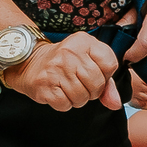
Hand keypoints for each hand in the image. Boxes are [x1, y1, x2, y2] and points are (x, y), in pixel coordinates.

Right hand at [5, 32, 121, 110]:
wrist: (29, 62)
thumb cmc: (64, 62)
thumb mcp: (87, 60)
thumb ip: (106, 81)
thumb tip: (116, 103)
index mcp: (84, 41)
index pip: (110, 64)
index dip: (106, 75)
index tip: (95, 73)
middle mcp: (69, 53)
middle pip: (97, 83)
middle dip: (92, 91)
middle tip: (81, 84)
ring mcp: (56, 69)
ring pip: (82, 97)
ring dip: (78, 99)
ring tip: (69, 88)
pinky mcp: (45, 86)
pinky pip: (66, 105)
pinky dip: (65, 104)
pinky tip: (59, 93)